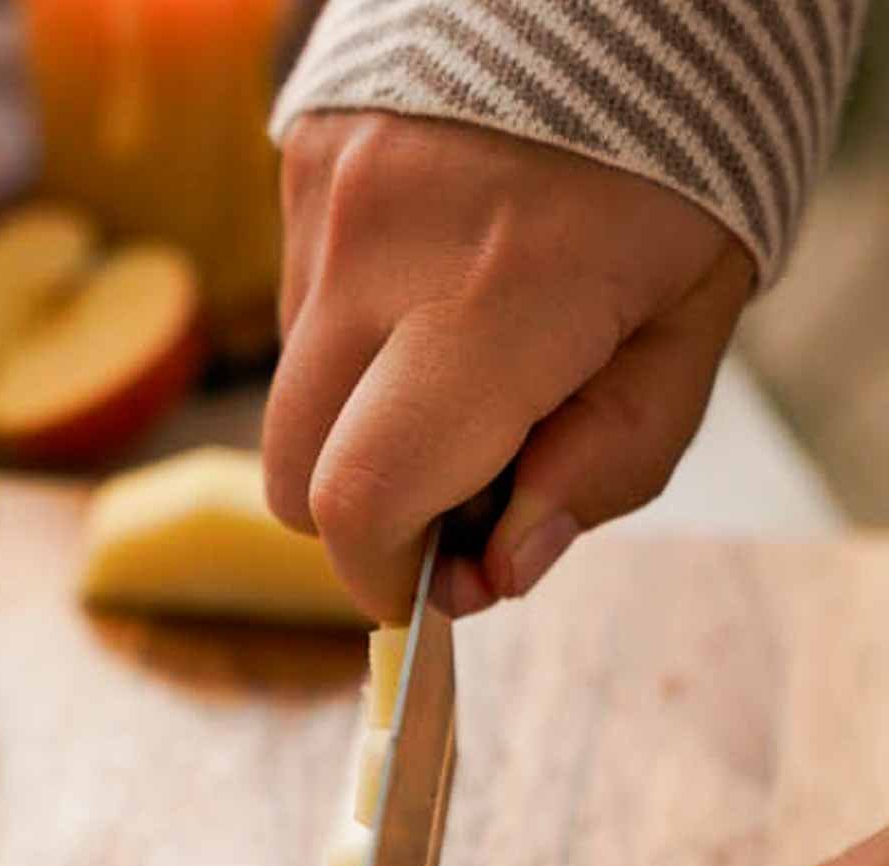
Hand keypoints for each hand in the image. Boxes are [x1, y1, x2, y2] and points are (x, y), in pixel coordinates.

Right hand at [264, 112, 754, 619]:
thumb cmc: (674, 162)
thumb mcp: (690, 328)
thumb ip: (610, 463)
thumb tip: (501, 569)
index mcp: (500, 302)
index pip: (362, 502)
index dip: (386, 579)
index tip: (435, 587)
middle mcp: (382, 250)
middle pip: (293, 478)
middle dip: (363, 521)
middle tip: (452, 495)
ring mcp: (328, 202)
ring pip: (290, 401)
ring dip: (358, 427)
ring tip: (457, 368)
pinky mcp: (302, 164)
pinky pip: (298, 312)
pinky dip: (354, 344)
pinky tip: (431, 290)